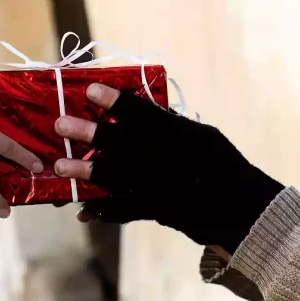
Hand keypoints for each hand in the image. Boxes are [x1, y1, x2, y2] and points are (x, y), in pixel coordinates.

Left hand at [53, 83, 282, 252]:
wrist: (239, 207)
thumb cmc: (223, 163)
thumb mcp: (202, 135)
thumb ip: (172, 125)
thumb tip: (146, 114)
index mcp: (175, 133)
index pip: (139, 111)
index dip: (112, 100)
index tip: (90, 90)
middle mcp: (160, 158)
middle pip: (116, 142)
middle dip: (86, 133)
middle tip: (60, 125)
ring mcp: (154, 186)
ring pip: (111, 177)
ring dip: (83, 172)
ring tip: (60, 167)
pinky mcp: (153, 209)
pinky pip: (122, 210)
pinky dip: (101, 211)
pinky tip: (82, 210)